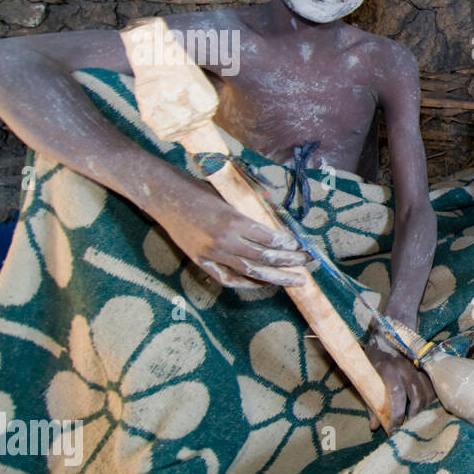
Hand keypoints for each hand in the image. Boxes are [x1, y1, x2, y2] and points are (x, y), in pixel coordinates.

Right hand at [154, 184, 312, 288]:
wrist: (165, 196)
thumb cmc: (199, 189)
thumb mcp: (229, 195)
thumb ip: (251, 209)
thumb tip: (278, 220)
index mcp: (233, 220)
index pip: (269, 239)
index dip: (288, 245)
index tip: (301, 246)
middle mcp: (224, 241)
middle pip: (264, 258)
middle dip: (290, 262)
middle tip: (309, 264)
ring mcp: (212, 254)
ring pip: (250, 272)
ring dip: (276, 277)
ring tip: (294, 280)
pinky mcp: (201, 261)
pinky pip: (228, 279)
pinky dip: (247, 283)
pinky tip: (262, 284)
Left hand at [364, 338, 435, 429]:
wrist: (388, 332)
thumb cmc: (373, 358)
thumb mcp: (366, 378)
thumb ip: (371, 403)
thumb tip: (374, 426)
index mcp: (387, 368)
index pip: (396, 395)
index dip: (396, 415)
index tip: (393, 430)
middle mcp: (405, 366)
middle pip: (417, 395)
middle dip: (414, 414)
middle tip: (408, 425)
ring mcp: (418, 365)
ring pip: (429, 391)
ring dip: (424, 407)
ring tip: (416, 416)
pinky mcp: (426, 365)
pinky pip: (434, 385)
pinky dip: (431, 398)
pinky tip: (424, 405)